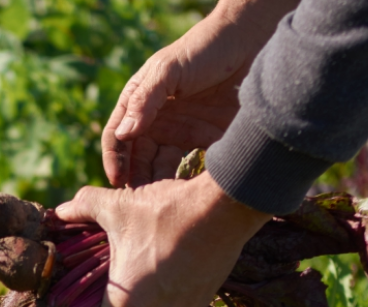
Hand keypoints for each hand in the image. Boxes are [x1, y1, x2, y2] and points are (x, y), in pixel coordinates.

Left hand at [54, 172, 269, 306]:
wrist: (224, 208)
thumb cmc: (165, 213)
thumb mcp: (117, 206)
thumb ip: (82, 208)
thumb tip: (58, 211)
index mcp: (128, 304)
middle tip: (101, 287)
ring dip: (139, 303)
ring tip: (133, 270)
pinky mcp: (202, 301)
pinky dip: (162, 295)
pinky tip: (160, 265)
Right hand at [103, 0, 296, 186]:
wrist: (252, 42)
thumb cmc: (204, 49)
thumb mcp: (168, 71)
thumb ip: (144, 101)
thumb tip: (123, 134)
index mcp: (139, 104)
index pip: (117, 137)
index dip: (114, 160)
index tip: (117, 182)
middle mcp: (157, 121)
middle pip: (138, 159)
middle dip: (136, 180)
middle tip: (141, 202)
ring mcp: (181, 132)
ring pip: (162, 168)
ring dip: (160, 186)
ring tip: (163, 203)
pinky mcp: (207, 140)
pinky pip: (191, 168)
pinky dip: (187, 183)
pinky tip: (189, 194)